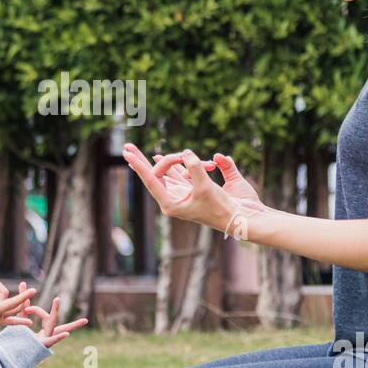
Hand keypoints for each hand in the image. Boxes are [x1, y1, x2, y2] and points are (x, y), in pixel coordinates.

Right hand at [0, 270, 36, 330]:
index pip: (11, 302)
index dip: (22, 296)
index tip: (34, 290)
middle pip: (7, 298)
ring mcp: (0, 321)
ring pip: (11, 304)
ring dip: (1, 291)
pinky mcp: (0, 321)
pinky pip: (13, 320)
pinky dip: (20, 320)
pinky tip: (30, 322)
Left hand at [21, 285, 88, 347]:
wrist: (12, 355)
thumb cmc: (20, 338)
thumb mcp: (21, 319)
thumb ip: (24, 304)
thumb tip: (23, 284)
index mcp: (45, 329)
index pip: (44, 315)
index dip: (35, 310)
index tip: (26, 308)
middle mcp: (48, 334)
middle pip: (56, 320)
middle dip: (57, 310)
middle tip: (58, 299)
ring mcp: (47, 340)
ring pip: (58, 329)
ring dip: (70, 325)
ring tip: (82, 321)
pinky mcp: (43, 346)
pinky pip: (52, 341)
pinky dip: (59, 337)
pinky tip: (66, 334)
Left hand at [122, 142, 263, 235]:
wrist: (240, 219)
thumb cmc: (222, 209)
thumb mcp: (206, 188)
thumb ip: (194, 168)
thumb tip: (186, 154)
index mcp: (171, 204)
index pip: (151, 180)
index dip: (139, 165)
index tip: (127, 154)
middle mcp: (174, 200)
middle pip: (154, 176)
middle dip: (141, 161)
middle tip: (127, 148)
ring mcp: (184, 194)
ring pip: (169, 173)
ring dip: (164, 161)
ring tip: (144, 153)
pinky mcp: (196, 190)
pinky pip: (182, 173)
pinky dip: (179, 164)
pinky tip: (173, 158)